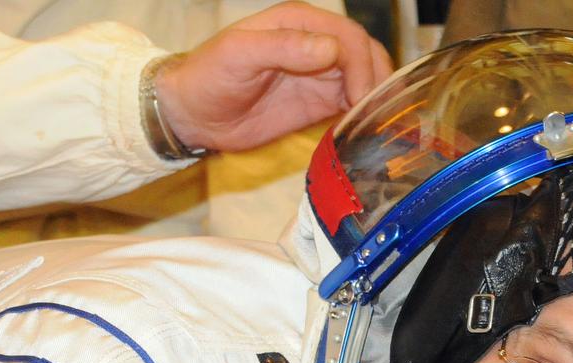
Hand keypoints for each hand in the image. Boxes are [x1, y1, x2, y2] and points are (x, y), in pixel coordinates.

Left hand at [154, 1, 392, 152]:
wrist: (194, 114)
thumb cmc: (209, 77)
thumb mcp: (238, 55)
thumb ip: (283, 47)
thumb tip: (331, 50)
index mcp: (299, 22)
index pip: (348, 37)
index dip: (362, 65)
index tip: (360, 97)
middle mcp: (316, 44)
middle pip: (366, 55)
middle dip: (377, 81)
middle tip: (374, 114)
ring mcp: (320, 74)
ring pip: (367, 78)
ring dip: (377, 98)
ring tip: (376, 124)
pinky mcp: (320, 103)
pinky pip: (354, 103)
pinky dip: (367, 114)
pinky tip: (368, 130)